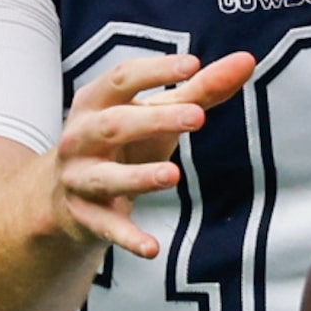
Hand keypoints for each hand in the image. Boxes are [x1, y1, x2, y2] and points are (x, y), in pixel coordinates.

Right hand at [44, 50, 254, 258]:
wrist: (64, 195)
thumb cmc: (123, 142)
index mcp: (95, 102)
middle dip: (155, 120)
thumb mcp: (155, 115)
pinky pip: (107, 227)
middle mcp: (80, 137)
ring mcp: (79, 178)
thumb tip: (247, 61)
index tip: (193, 64)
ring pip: (106, 177)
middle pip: (114, 124)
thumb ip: (200, 89)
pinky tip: (152, 248)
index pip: (121, 78)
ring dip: (139, 177)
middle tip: (198, 117)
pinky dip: (129, 238)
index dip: (155, 70)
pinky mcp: (85, 216)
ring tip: (173, 175)